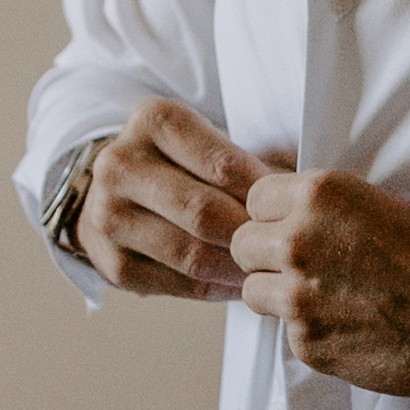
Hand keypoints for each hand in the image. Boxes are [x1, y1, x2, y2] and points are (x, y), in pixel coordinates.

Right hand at [74, 99, 271, 301]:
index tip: (288, 210)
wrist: (119, 190)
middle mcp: (120, 165)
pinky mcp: (109, 262)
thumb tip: (302, 190)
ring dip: (238, 268)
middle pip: (205, 213)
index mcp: (152, 120)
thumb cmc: (183, 164)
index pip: (224, 165)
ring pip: (191, 255)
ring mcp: (107, 215)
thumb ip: (250, 161)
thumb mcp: (209, 140)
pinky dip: (215, 289)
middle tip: (282, 248)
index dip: (263, 194)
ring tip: (266, 268)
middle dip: (251, 235)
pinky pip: (176, 285)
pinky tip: (235, 282)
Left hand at [230, 166, 409, 397]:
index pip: (256, 198)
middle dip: (267, 254)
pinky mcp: (306, 344)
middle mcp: (298, 242)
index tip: (294, 226)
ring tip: (324, 297)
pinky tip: (351, 326)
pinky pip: (287, 332)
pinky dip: (311, 330)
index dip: (275, 214)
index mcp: (319, 196)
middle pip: (242, 244)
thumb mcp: (384, 205)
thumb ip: (327, 208)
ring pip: (252, 291)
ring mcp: (297, 298)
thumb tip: (289, 214)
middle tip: (305, 265)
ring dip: (278, 293)